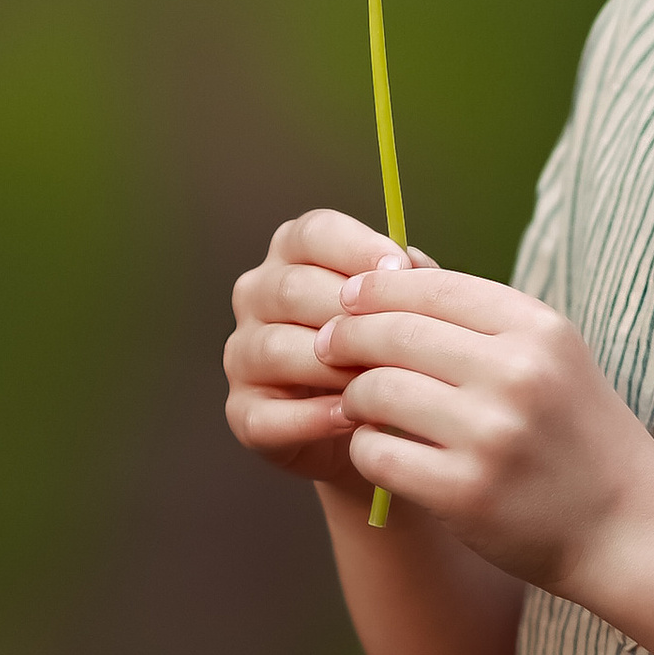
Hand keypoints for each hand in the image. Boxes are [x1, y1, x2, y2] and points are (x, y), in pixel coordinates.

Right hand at [225, 210, 429, 494]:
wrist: (366, 422)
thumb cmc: (383, 347)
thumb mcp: (398, 307)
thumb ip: (406, 281)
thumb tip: (412, 266)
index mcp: (292, 253)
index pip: (313, 232)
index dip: (357, 248)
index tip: (399, 270)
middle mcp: (256, 295)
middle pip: (293, 288)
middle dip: (349, 314)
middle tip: (396, 338)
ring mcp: (241, 353)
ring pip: (276, 348)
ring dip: (333, 367)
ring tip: (381, 383)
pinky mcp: (241, 410)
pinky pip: (268, 414)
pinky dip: (313, 418)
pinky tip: (354, 418)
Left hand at [318, 265, 653, 590]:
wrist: (627, 526)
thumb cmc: (577, 434)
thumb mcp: (551, 357)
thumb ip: (479, 319)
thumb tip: (386, 276)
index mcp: (538, 329)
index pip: (430, 286)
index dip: (374, 290)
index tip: (347, 300)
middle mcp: (517, 374)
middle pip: (394, 332)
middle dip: (347, 336)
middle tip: (326, 347)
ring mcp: (490, 435)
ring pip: (376, 390)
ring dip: (353, 395)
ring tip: (358, 402)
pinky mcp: (464, 492)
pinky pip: (377, 452)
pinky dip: (366, 446)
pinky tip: (379, 447)